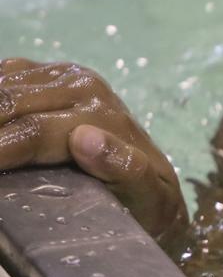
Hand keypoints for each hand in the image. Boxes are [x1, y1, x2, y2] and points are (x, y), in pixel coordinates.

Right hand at [0, 57, 186, 239]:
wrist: (154, 187)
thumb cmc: (146, 202)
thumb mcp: (148, 196)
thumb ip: (125, 169)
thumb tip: (85, 138)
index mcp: (103, 115)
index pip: (32, 131)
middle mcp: (84, 87)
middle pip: (8, 104)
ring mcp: (65, 77)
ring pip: (3, 86)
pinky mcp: (49, 75)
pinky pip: (5, 74)